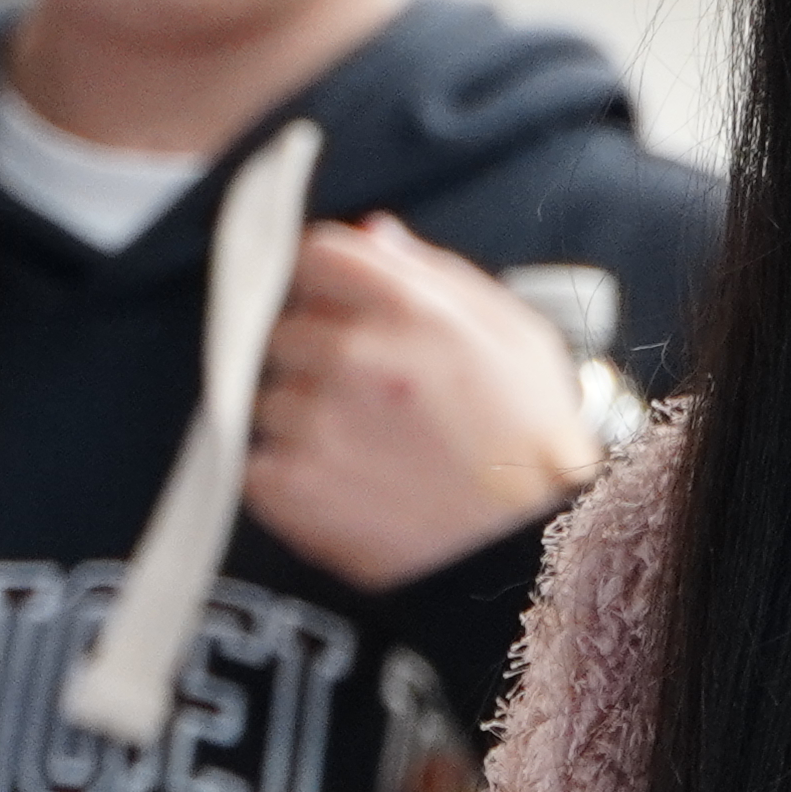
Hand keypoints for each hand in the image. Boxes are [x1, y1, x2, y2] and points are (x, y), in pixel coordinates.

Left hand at [242, 216, 600, 587]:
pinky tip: (349, 488)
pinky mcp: (288, 484)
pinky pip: (258, 461)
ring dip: (304, 420)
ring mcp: (314, 421)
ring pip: (268, 397)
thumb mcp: (516, 337)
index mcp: (408, 308)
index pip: (315, 255)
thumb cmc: (532, 447)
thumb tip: (374, 234)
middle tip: (372, 402)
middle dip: (318, 358)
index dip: (328, 285)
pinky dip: (291, 476)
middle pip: (284, 328)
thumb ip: (438, 275)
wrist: (523, 557)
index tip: (342, 313)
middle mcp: (352, 355)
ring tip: (369, 455)